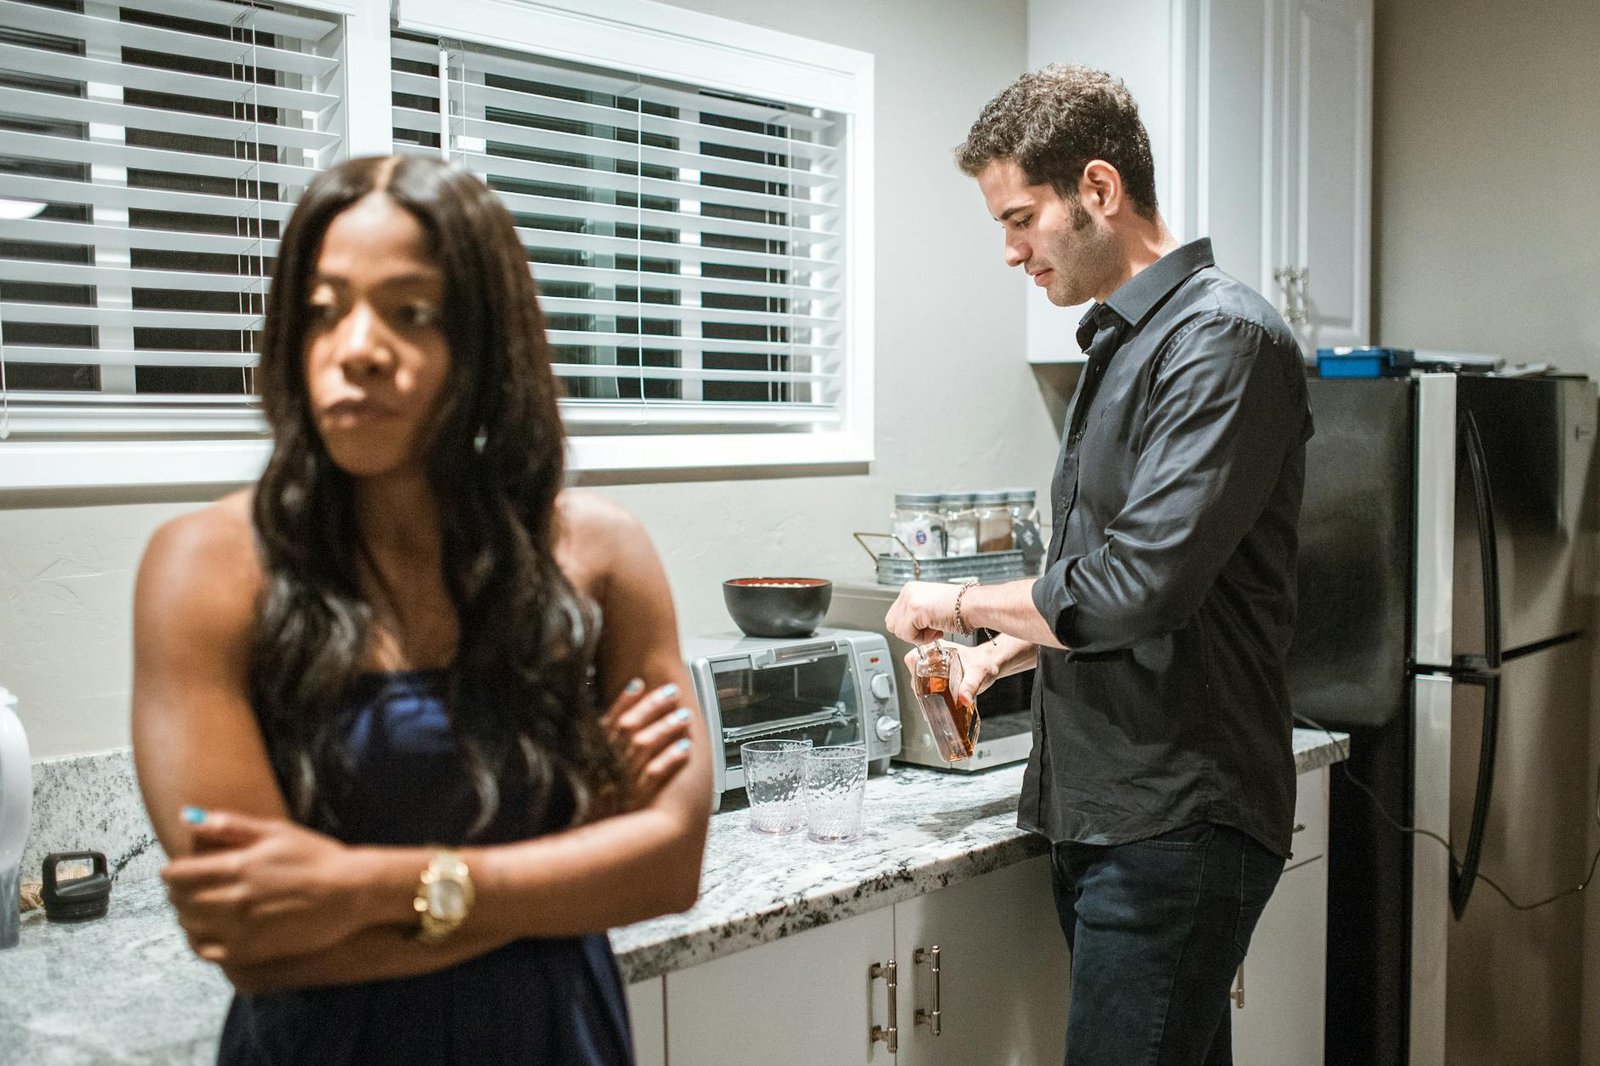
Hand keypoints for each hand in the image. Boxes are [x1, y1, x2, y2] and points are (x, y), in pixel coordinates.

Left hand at [162, 810, 372, 965]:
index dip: (171, 872)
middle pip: (179, 901)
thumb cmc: (316, 857)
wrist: (350, 892)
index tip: (178, 870)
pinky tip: (209, 931)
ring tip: (200, 906)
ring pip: (188, 926)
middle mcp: (232, 900)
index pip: (177, 875)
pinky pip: (206, 952)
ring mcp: (240, 930)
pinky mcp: (251, 951)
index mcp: (236, 867)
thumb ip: (229, 825)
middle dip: (178, 892)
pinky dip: (198, 941)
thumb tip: (187, 817)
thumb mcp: (275, 830)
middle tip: (187, 886)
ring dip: (187, 915)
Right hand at [600, 680, 692, 809]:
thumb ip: (598, 748)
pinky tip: (685, 748)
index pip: (608, 720)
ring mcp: (621, 781)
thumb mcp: (588, 773)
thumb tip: (615, 723)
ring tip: (685, 716)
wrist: (593, 838)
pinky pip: (656, 774)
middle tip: (671, 691)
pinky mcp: (637, 798)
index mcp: (592, 756)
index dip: (624, 700)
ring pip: (645, 745)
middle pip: (630, 727)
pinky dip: (671, 759)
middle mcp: (605, 765)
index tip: (639, 684)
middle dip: (652, 706)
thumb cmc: (593, 804)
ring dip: (667, 727)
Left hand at [884, 581, 958, 644]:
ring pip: (898, 630)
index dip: (910, 627)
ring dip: (917, 636)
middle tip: (931, 629)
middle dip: (910, 632)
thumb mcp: (932, 606)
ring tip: (935, 628)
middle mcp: (908, 591)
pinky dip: (922, 639)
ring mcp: (910, 599)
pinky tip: (936, 629)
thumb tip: (908, 626)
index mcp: (911, 589)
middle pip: (892, 624)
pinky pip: (907, 635)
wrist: (974, 605)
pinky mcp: (914, 609)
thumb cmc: (960, 608)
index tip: (928, 625)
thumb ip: (917, 614)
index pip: (895, 616)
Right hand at [900, 639, 998, 707]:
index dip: (914, 672)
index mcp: (938, 649)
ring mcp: (934, 668)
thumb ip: (971, 685)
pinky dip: (931, 698)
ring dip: (925, 695)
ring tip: (934, 707)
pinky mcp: (937, 678)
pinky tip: (937, 706)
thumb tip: (964, 698)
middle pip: (915, 674)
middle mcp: (933, 658)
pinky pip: (928, 688)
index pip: (914, 658)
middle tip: (931, 701)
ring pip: (920, 682)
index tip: (922, 684)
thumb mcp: (978, 672)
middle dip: (921, 689)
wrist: (991, 665)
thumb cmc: (984, 663)